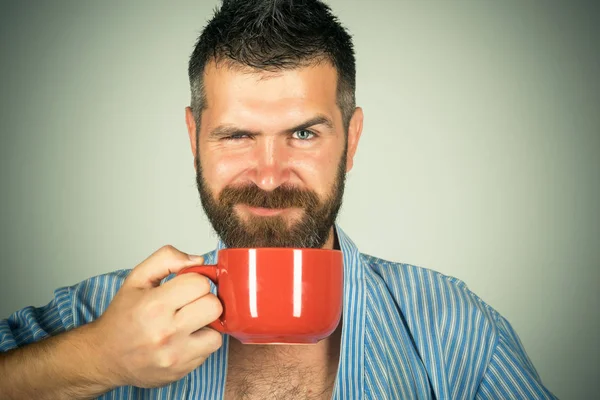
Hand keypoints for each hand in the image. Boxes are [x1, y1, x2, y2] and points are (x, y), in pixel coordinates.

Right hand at [89, 245, 222, 388]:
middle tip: (190, 304)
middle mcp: (166, 332)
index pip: (201, 284)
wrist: (105, 356)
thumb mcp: (137, 278)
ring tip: (189, 323)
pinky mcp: (181, 371)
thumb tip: (198, 261)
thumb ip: (166, 259)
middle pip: (214, 306)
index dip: (196, 281)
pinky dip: (200, 343)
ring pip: (217, 333)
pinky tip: (184, 339)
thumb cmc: (122, 317)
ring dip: (207, 326)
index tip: (186, 286)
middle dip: (205, 301)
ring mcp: (175, 355)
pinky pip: (208, 351)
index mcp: (154, 306)